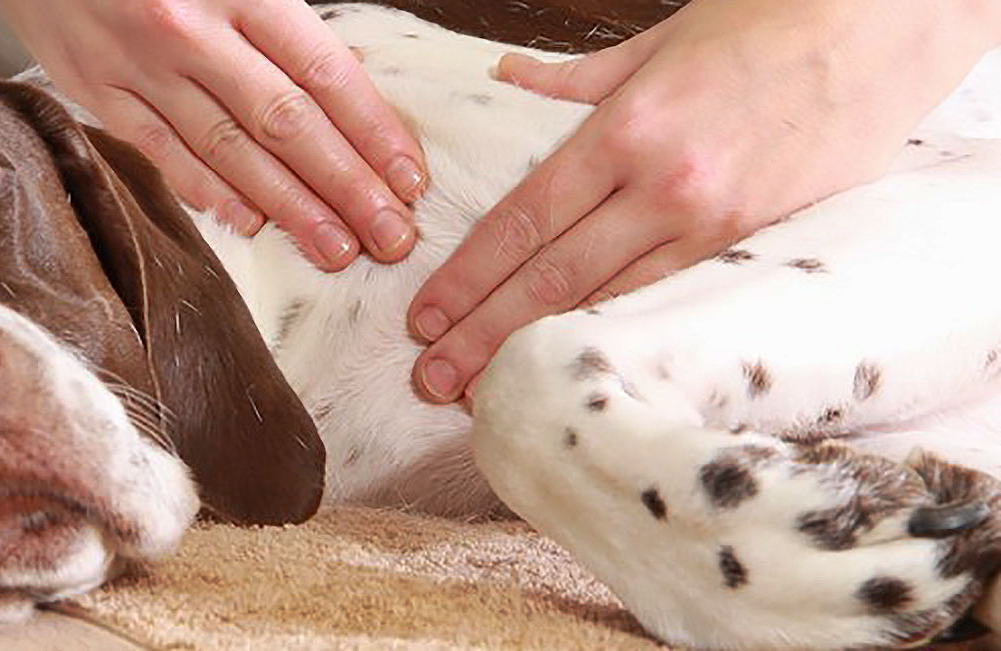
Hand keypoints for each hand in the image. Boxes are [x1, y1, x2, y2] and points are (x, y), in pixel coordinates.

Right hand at [0, 0, 427, 269]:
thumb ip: (282, 17)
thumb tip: (345, 79)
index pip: (324, 72)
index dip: (373, 130)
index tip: (407, 178)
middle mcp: (193, 31)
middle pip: (286, 122)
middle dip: (346, 186)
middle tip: (389, 236)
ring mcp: (142, 65)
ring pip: (229, 150)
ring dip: (289, 207)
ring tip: (335, 249)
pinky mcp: (97, 89)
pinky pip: (161, 153)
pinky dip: (207, 192)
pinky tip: (250, 224)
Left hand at [407, 0, 1000, 403]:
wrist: (878, 32)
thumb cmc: (763, 24)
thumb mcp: (655, 41)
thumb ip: (573, 77)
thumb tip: (507, 75)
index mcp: (625, 130)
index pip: (523, 221)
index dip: (468, 276)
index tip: (425, 316)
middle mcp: (662, 185)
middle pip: (550, 276)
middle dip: (482, 333)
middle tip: (432, 378)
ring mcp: (711, 222)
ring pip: (606, 302)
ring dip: (537, 349)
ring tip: (484, 390)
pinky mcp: (752, 246)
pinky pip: (666, 301)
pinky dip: (613, 336)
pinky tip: (571, 365)